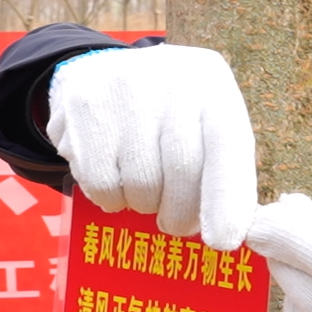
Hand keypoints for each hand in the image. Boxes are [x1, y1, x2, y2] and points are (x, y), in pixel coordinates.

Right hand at [47, 44, 256, 250]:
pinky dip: (112, 199)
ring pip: (140, 183)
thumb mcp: (206, 123)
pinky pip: (102, 183)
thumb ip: (223, 168)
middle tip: (177, 223)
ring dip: (144, 204)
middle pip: (181, 169)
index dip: (226, 199)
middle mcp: (170, 77)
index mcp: (212, 82)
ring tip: (144, 187)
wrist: (105, 70)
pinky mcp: (83, 105)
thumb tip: (227, 232)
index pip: (227, 144)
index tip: (221, 242)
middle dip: (181, 213)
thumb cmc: (170, 115)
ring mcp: (123, 87)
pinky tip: (116, 178)